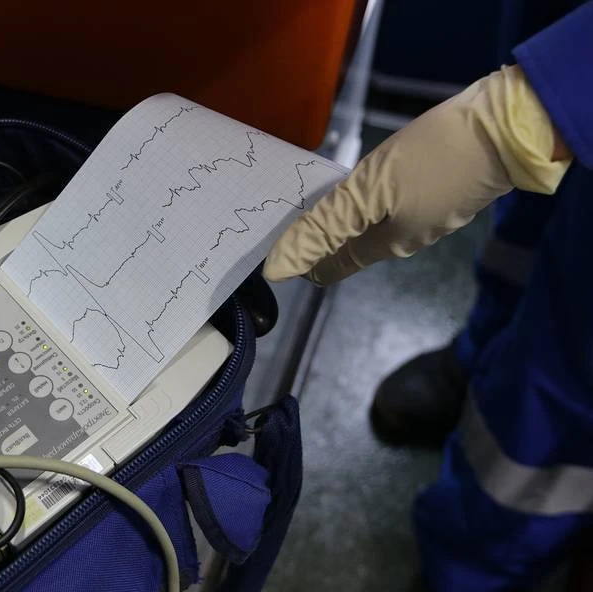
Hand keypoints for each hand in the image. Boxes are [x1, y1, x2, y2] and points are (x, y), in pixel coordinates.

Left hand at [263, 65, 572, 284]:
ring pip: (375, 225)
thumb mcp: (370, 191)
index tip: (276, 256)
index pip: (334, 264)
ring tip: (318, 204)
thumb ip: (324, 228)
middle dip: (322, 240)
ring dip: (345, 218)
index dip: (304, 261)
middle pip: (354, 245)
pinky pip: (395, 203)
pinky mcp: (443, 190)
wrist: (510, 127)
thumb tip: (279, 269)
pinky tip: (366, 182)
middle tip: (289, 225)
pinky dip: (370, 198)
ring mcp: (429, 214)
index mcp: (387, 244)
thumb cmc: (435, 159)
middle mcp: (408, 237)